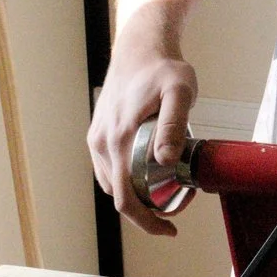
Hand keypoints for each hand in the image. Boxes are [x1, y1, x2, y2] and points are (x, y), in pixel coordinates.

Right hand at [86, 26, 198, 238]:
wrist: (139, 47)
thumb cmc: (162, 68)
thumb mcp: (179, 92)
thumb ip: (172, 125)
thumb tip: (165, 160)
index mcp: (118, 139)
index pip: (125, 197)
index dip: (147, 221)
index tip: (170, 229)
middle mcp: (101, 143)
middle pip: (118, 195)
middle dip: (146, 212)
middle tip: (177, 209)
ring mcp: (97, 139)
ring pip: (112, 183)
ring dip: (136, 196)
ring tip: (167, 194)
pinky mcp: (99, 134)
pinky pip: (109, 168)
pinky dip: (127, 180)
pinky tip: (148, 175)